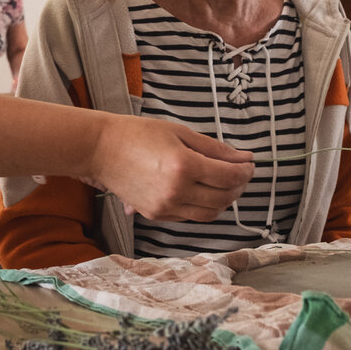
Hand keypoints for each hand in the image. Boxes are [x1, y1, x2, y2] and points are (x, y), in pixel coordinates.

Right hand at [88, 118, 252, 221]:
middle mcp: (176, 191)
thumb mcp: (179, 133)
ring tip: (225, 184)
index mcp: (184, 166)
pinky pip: (191, 217)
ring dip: (224, 200)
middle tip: (241, 172)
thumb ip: (214, 148)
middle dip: (238, 186)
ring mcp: (166, 206)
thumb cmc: (136, 134)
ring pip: (210, 213)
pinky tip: (203, 192)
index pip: (229, 176)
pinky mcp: (156, 215)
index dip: (245, 171)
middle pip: (223, 197)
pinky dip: (204, 207)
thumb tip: (243, 158)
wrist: (100, 150)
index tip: (250, 163)